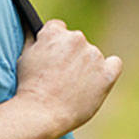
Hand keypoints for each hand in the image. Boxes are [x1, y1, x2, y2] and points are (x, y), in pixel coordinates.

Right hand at [14, 19, 121, 137]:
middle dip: (69, 55)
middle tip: (59, 76)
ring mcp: (93, 55)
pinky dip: (107, 70)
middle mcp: (76, 38)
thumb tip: (29, 25)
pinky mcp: (106, 74)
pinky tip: (97, 80)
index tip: (51, 58)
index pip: (58, 28)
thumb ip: (31, 38)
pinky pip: (114, 64)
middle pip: (76, 42)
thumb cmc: (29, 87)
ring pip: (92, 55)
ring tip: (71, 87)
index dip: (54, 44)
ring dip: (84, 66)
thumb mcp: (24, 57)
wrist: (41, 113)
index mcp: (55, 32)